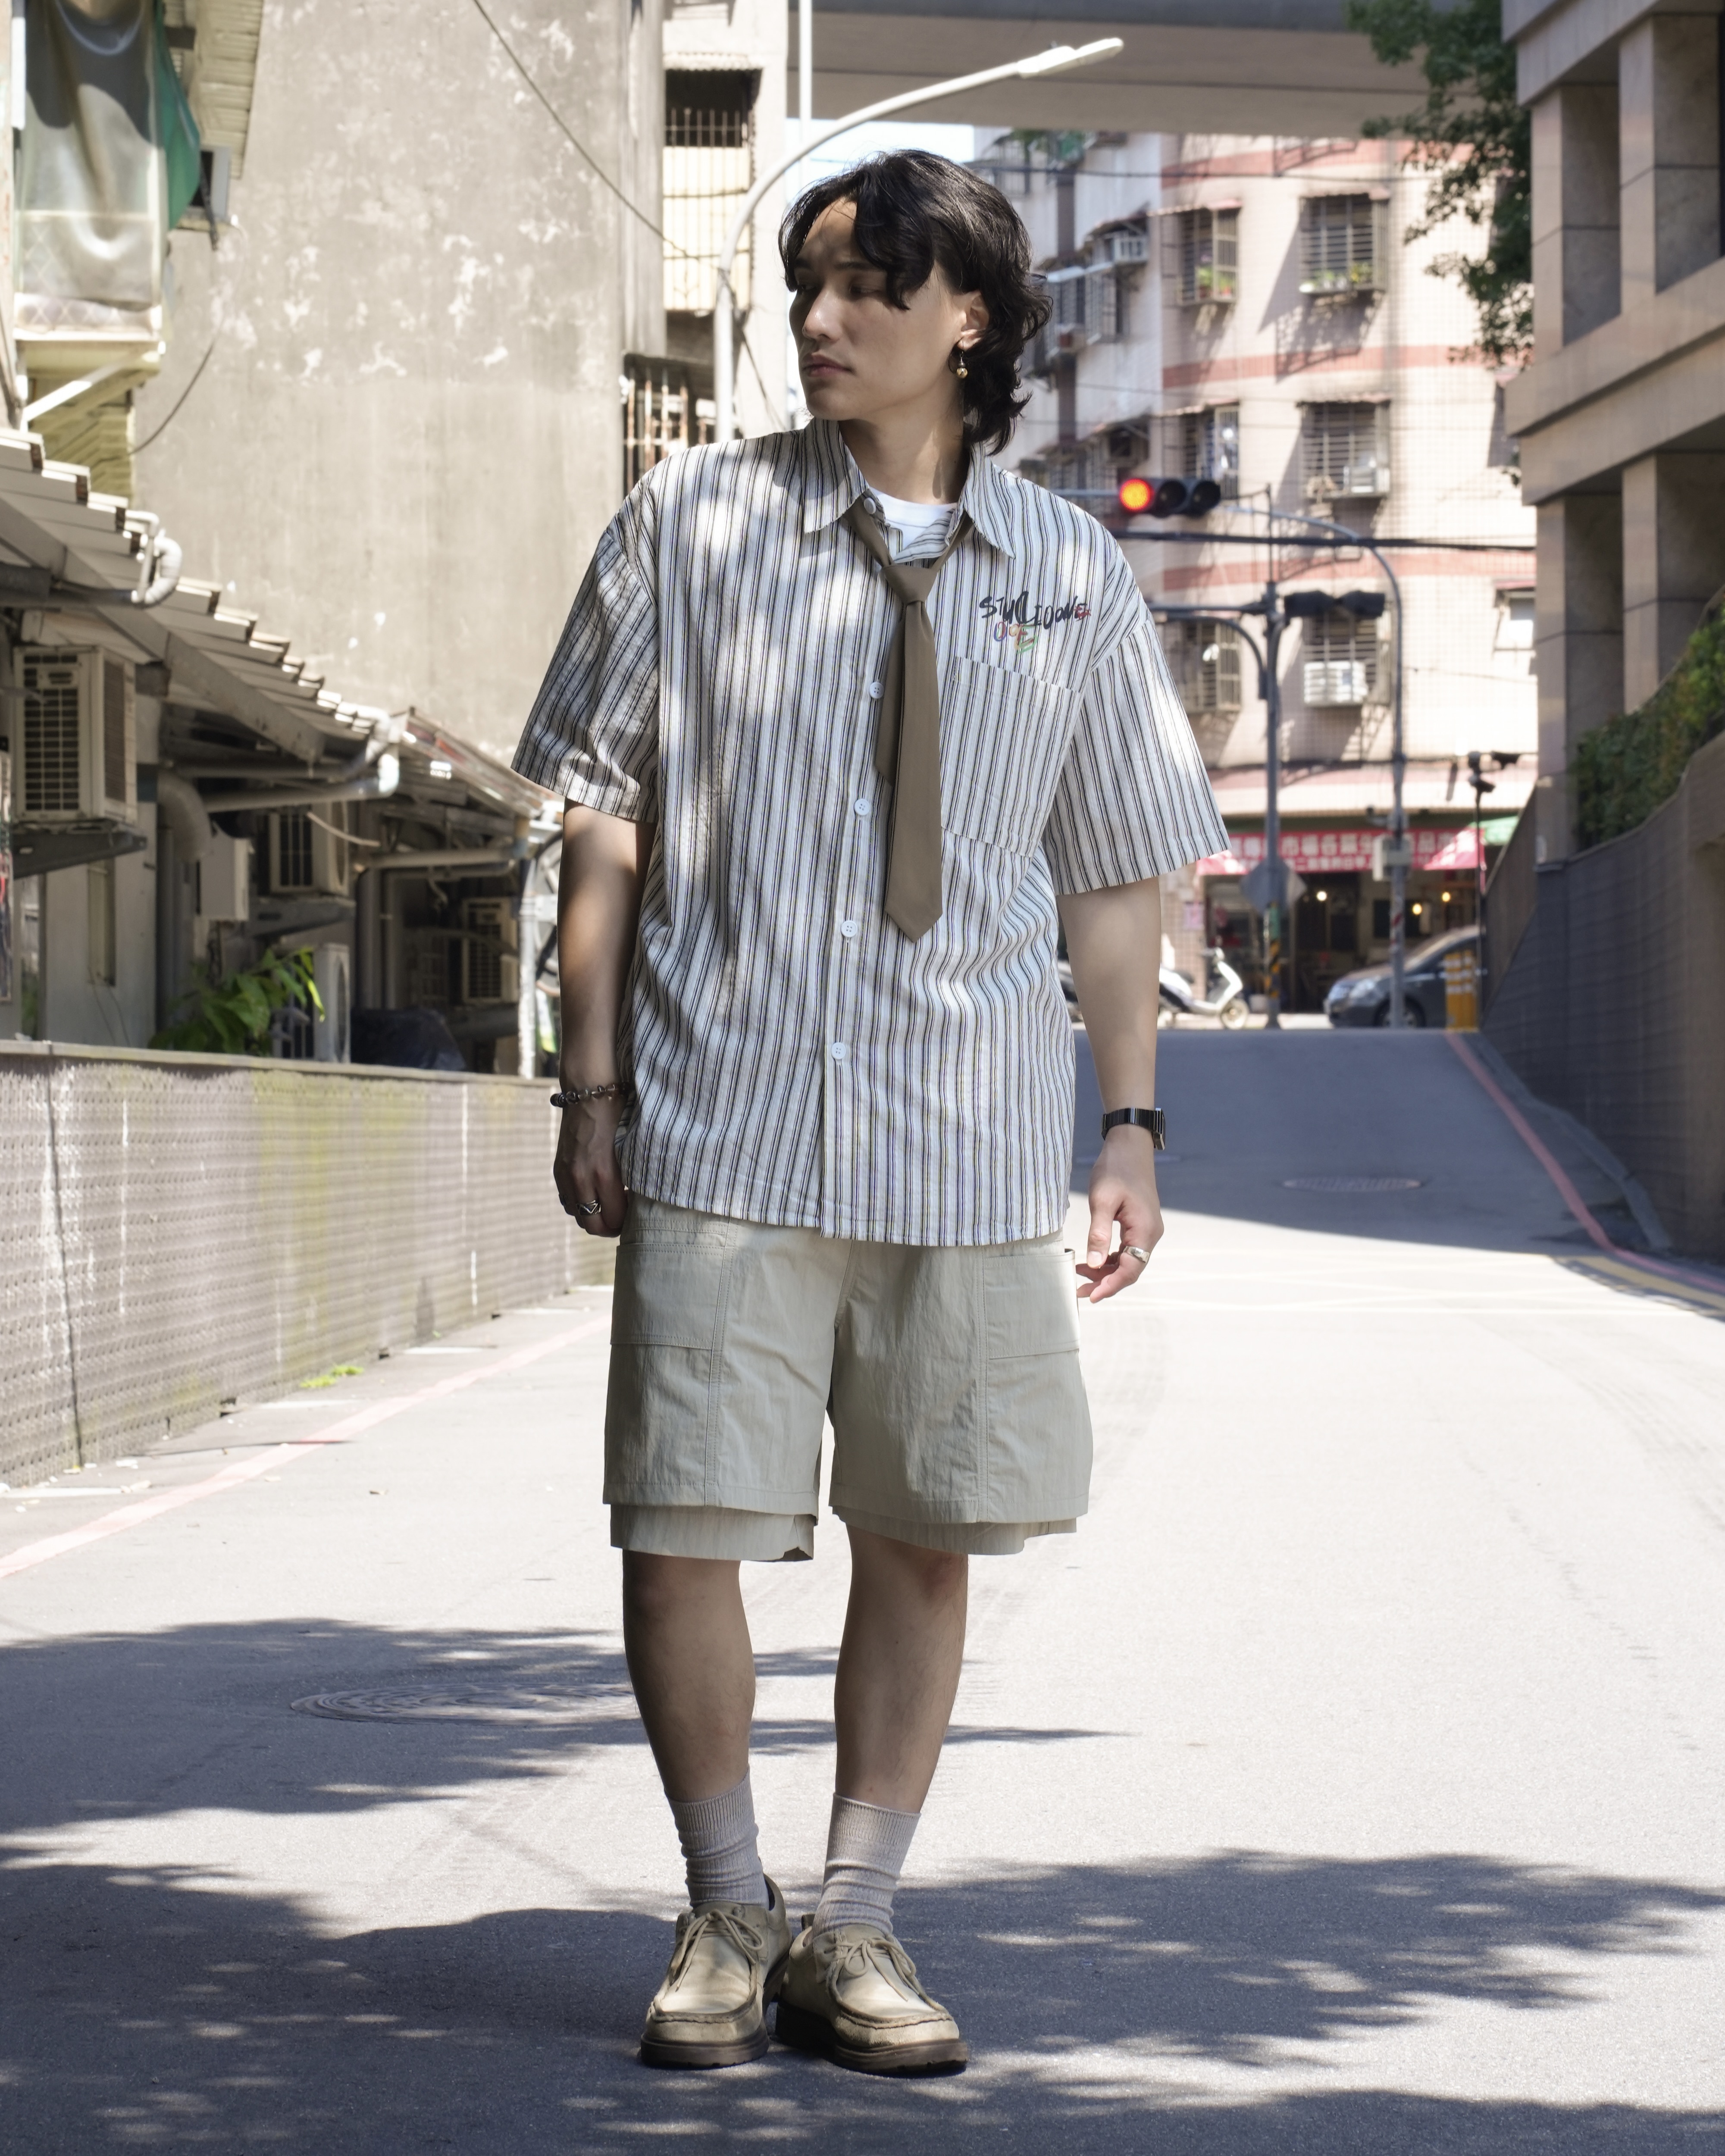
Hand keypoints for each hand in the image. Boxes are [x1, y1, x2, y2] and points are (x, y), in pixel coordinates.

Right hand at [553, 1091, 628, 1234]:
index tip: (636, 1214)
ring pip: (578, 1215)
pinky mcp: (558, 1169)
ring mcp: (566, 1175)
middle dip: (610, 1228)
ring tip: (610, 1208)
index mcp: (603, 1173)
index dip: (627, 1222)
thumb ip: (631, 1178)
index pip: (614, 1218)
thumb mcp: (630, 1147)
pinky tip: (594, 1195)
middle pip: (592, 1225)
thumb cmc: (617, 1115)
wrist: (588, 1092)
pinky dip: (580, 1205)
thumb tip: (635, 1202)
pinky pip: (567, 1201)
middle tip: (623, 1221)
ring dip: (593, 1217)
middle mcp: (581, 1178)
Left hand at [1075, 1125, 1162, 1303]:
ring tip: (1080, 1274)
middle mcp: (1151, 1234)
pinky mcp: (1140, 1224)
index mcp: (1145, 1230)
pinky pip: (1126, 1249)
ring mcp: (1147, 1229)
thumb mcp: (1102, 1200)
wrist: (1130, 1145)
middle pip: (1130, 1269)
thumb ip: (1099, 1233)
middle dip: (1105, 1282)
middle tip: (1079, 1290)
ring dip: (1105, 1270)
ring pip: (1128, 1260)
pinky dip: (1109, 1257)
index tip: (1089, 1296)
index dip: (1110, 1286)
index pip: (1130, 1270)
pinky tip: (1092, 1259)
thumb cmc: (1116, 1168)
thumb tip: (1093, 1264)